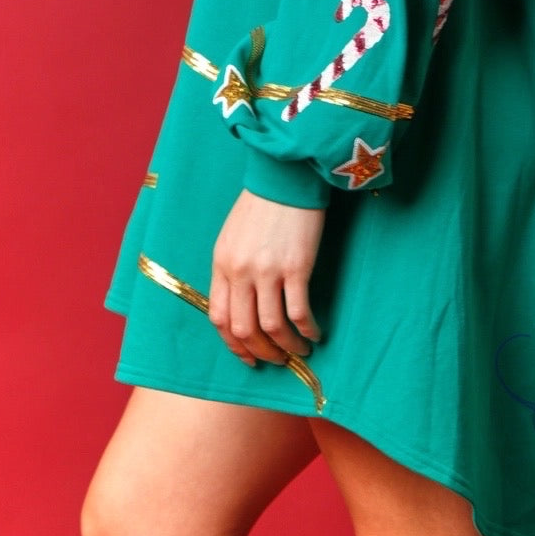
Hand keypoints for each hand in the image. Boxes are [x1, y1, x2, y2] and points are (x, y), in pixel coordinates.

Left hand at [209, 188, 324, 367]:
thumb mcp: (233, 236)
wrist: (286, 176)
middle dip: (261, 352)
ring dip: (287, 347)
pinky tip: (315, 334)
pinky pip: (298, 312)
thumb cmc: (261, 204)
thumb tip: (242, 304)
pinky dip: (307, 330)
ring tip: (299, 351)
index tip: (248, 356)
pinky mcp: (296, 267)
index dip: (234, 345)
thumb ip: (232, 268)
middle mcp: (240, 272)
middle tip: (276, 360)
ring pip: (272, 327)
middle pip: (244, 329)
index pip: (219, 318)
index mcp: (222, 264)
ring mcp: (268, 271)